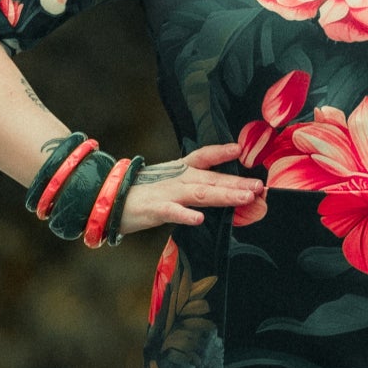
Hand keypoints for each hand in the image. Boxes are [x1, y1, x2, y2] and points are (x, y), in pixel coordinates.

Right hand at [118, 141, 262, 230]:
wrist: (107, 199)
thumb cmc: (141, 193)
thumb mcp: (169, 181)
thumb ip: (192, 183)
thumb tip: (218, 187)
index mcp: (180, 170)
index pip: (204, 157)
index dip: (222, 152)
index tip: (240, 149)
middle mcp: (178, 178)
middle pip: (212, 179)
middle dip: (238, 182)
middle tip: (260, 187)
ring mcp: (167, 193)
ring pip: (201, 193)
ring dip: (224, 195)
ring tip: (245, 198)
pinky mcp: (155, 209)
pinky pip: (172, 212)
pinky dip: (185, 215)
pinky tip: (199, 219)